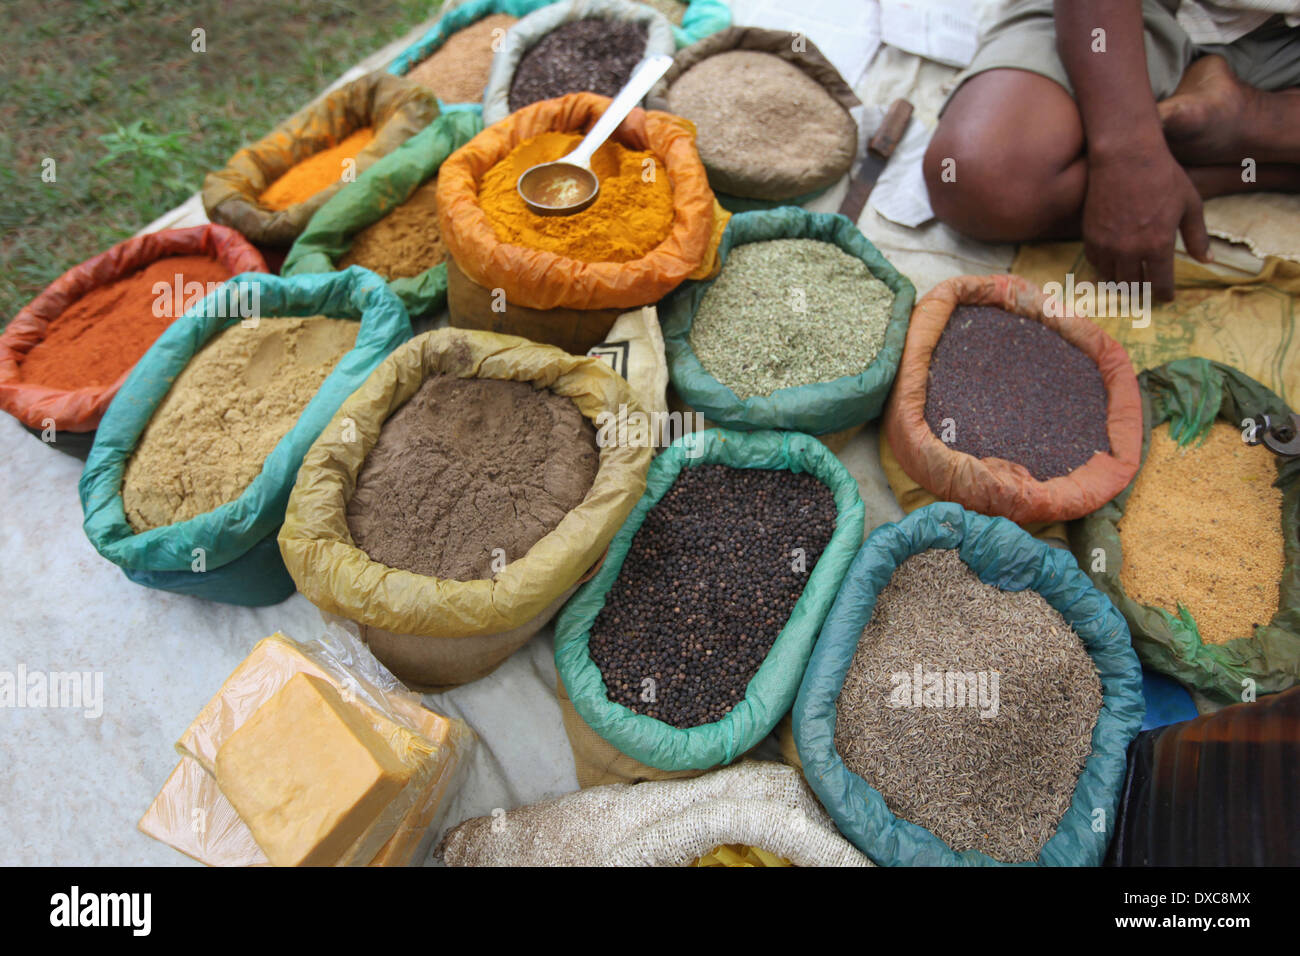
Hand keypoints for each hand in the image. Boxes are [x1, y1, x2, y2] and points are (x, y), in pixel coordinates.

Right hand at [1082, 136, 1210, 300]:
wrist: (1125, 156)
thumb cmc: (1164, 176)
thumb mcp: (1190, 204)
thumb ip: (1198, 236)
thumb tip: (1208, 260)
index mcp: (1158, 244)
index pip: (1160, 283)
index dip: (1164, 294)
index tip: (1166, 297)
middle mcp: (1130, 250)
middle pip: (1133, 286)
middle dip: (1142, 292)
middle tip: (1147, 292)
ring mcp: (1107, 244)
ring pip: (1112, 278)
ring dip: (1122, 282)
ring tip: (1129, 281)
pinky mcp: (1090, 236)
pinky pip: (1096, 263)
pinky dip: (1105, 268)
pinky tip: (1113, 264)